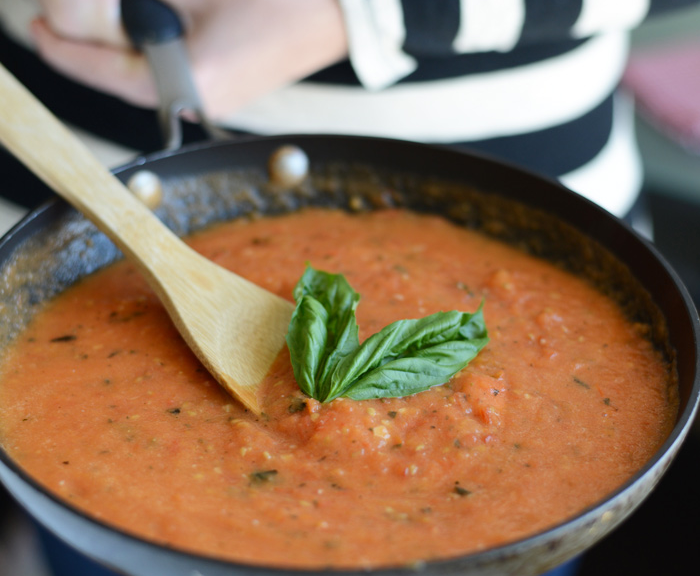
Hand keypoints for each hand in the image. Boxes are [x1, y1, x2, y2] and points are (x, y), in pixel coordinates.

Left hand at [31, 0, 348, 118]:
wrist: (334, 10)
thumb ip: (138, 6)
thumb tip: (92, 11)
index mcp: (195, 80)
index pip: (107, 72)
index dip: (66, 52)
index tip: (39, 33)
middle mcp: (203, 102)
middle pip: (122, 79)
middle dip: (91, 47)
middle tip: (63, 20)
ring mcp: (215, 100)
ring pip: (144, 78)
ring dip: (118, 49)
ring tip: (104, 20)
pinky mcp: (224, 90)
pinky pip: (170, 76)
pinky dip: (148, 54)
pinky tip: (146, 30)